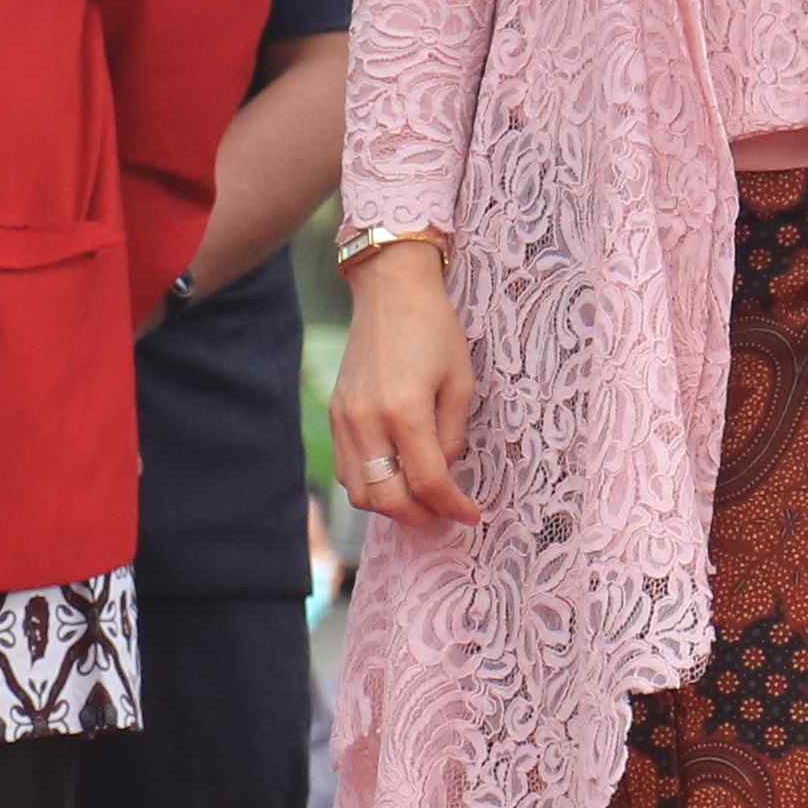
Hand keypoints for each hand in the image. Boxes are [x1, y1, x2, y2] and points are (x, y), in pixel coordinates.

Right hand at [328, 243, 482, 527]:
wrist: (389, 291)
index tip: (471, 516)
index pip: (428, 481)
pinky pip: (347, 469)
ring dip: (391, 505)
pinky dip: (371, 484)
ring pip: (359, 492)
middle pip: (387, 498)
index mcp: (405, 410)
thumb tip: (446, 471)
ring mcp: (344, 419)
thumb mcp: (461, 382)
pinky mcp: (335, 415)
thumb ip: (453, 434)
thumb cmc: (434, 330)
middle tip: (444, 515)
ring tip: (419, 498)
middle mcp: (367, 420)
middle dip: (420, 516)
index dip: (453, 506)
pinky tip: (395, 475)